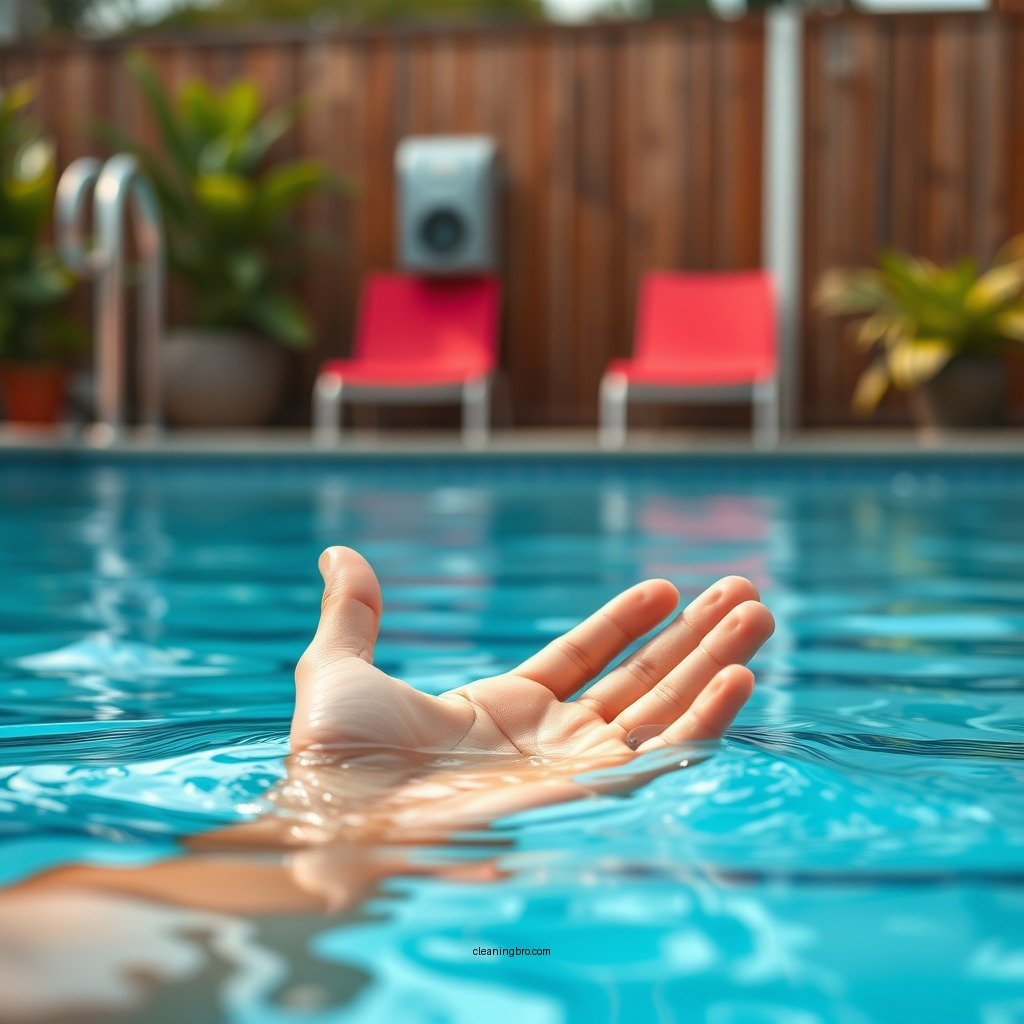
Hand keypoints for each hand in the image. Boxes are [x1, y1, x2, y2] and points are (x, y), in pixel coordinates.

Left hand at [293, 547, 773, 758]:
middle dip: (694, 636)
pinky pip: (663, 753)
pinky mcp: (591, 795)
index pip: (583, 658)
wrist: (342, 829)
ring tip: (760, 612)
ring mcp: (574, 769)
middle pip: (640, 679)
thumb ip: (354, 612)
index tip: (667, 588)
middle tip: (744, 590)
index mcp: (503, 708)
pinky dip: (707, 717)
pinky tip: (742, 675)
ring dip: (716, 661)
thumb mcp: (339, 669)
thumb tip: (337, 554)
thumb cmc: (334, 764)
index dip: (625, 622)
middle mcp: (549, 740)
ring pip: (664, 707)